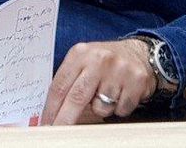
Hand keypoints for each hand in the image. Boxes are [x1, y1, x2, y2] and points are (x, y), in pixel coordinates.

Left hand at [41, 39, 155, 123]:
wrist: (140, 53)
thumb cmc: (105, 63)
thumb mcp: (83, 63)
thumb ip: (69, 83)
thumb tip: (53, 113)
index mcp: (80, 53)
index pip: (60, 86)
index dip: (51, 108)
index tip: (45, 123)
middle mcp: (99, 59)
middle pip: (76, 98)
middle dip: (65, 120)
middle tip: (57, 132)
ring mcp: (119, 70)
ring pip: (101, 108)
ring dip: (101, 109)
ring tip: (107, 94)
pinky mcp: (136, 82)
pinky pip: (120, 110)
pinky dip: (119, 108)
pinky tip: (121, 94)